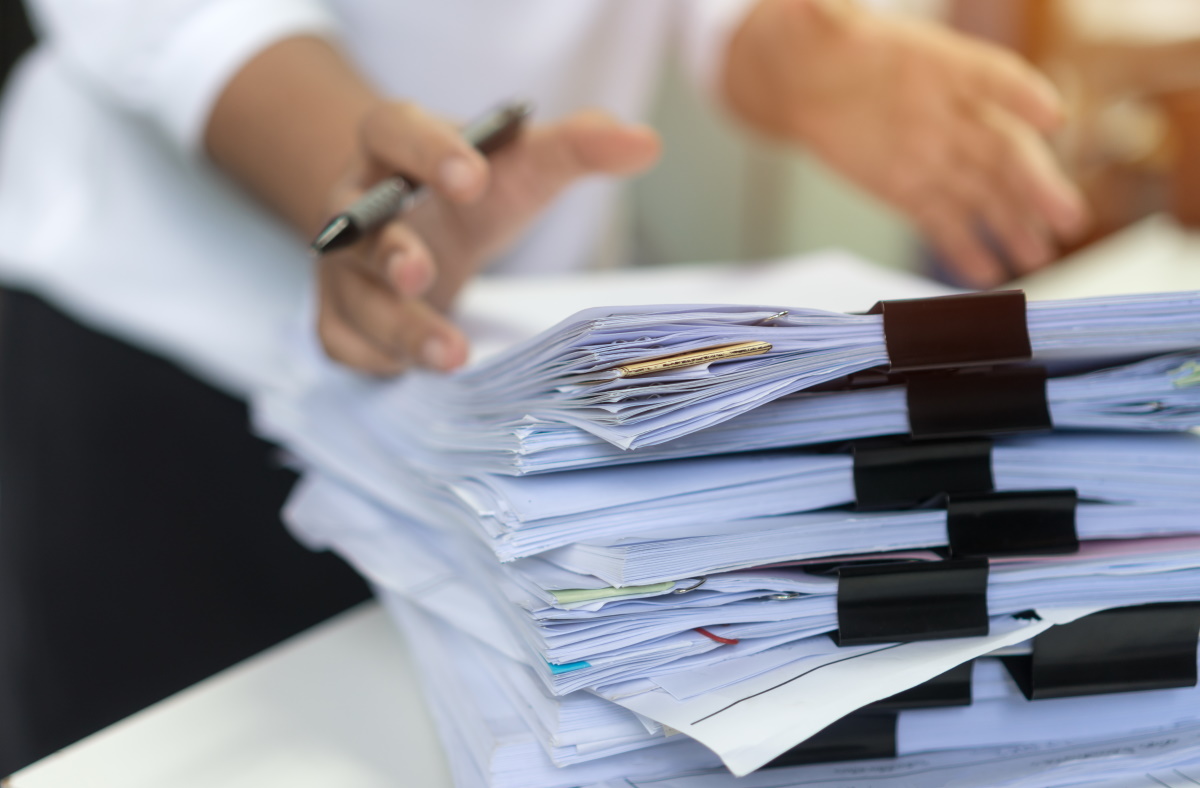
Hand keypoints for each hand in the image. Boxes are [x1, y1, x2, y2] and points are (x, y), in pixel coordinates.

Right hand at [317, 105, 659, 374]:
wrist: (418, 231)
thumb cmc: (472, 195)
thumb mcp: (522, 167)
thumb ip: (575, 149)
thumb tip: (643, 143)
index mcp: (395, 148)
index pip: (394, 130)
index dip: (426, 151)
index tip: (473, 177)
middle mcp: (356, 206)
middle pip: (356, 223)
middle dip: (388, 251)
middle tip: (420, 273)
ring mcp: (343, 267)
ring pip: (355, 296)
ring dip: (397, 327)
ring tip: (451, 355)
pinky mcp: (341, 318)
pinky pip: (344, 343)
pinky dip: (376, 360)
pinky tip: (408, 374)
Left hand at [725, 0, 1089, 286]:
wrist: (800, 75)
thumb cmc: (819, 37)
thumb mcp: (815, 16)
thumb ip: (823, 10)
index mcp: (939, 63)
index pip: (991, 77)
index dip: (1021, 96)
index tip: (1051, 118)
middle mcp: (950, 111)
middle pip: (1002, 148)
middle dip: (1035, 182)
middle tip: (1068, 216)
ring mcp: (933, 153)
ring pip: (981, 192)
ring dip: (1012, 224)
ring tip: (1039, 257)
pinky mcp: (909, 188)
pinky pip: (941, 220)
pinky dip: (962, 247)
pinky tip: (987, 275)